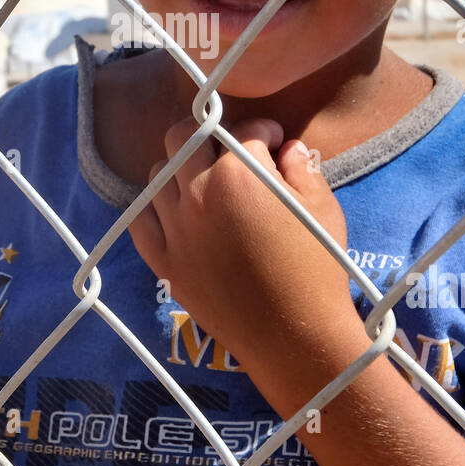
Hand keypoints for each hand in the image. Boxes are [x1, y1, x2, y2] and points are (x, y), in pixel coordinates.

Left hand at [127, 117, 359, 377]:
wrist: (293, 336)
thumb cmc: (318, 269)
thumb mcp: (323, 208)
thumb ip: (302, 167)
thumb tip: (288, 148)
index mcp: (240, 174)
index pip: (243, 130)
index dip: (264, 131)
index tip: (274, 141)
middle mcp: (199, 194)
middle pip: (184, 136)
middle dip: (210, 133)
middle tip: (230, 150)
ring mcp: (175, 228)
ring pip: (158, 173)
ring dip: (182, 168)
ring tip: (203, 181)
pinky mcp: (164, 261)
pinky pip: (141, 220)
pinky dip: (154, 208)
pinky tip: (176, 211)